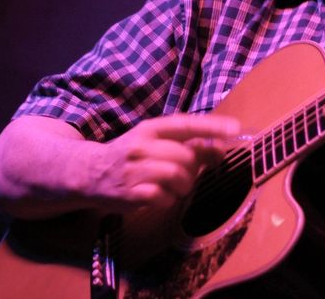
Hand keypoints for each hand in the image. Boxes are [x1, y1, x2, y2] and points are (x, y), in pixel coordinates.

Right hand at [85, 113, 240, 212]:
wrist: (89, 173)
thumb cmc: (131, 156)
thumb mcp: (155, 143)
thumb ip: (188, 144)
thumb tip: (221, 150)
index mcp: (150, 129)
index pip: (186, 124)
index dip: (212, 126)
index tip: (235, 129)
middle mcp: (142, 146)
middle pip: (185, 156)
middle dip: (192, 168)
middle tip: (184, 174)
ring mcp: (136, 170)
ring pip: (178, 176)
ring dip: (182, 185)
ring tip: (172, 187)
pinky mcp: (132, 194)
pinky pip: (165, 198)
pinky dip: (168, 200)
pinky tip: (158, 196)